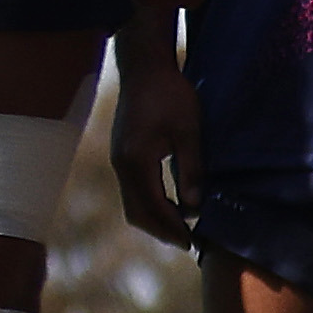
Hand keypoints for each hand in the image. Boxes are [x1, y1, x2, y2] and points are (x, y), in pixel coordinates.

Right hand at [108, 24, 203, 244]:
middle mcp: (122, 166)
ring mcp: (119, 161)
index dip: (171, 227)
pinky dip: (149, 204)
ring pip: (132, 203)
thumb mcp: (190, 130)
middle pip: (137, 212)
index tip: (191, 242)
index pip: (153, 206)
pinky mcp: (122, 155)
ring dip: (154, 219)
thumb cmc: (171, 95)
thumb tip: (193, 206)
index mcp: (136, 161)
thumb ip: (191, 169)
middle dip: (161, 230)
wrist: (145, 69)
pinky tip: (169, 205)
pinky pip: (132, 190)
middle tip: (187, 243)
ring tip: (180, 228)